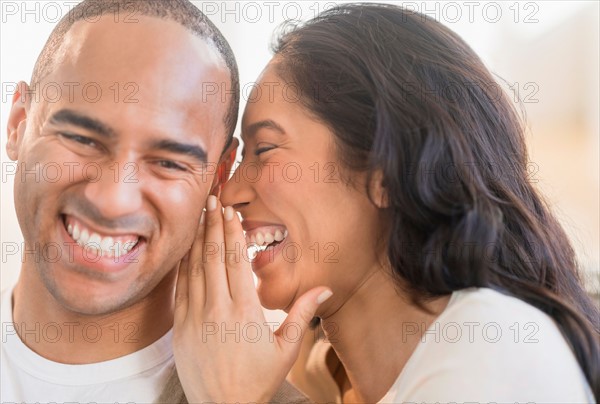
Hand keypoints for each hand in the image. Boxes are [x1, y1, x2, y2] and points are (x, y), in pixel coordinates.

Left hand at [173, 195, 331, 402]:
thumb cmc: (257, 380)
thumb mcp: (287, 348)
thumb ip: (303, 313)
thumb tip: (324, 288)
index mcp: (246, 311)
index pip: (235, 261)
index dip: (232, 233)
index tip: (230, 212)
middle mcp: (218, 309)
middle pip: (213, 257)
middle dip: (213, 225)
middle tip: (212, 200)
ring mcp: (195, 317)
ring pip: (194, 268)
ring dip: (197, 239)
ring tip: (200, 216)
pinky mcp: (180, 327)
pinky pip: (180, 287)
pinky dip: (183, 265)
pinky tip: (186, 249)